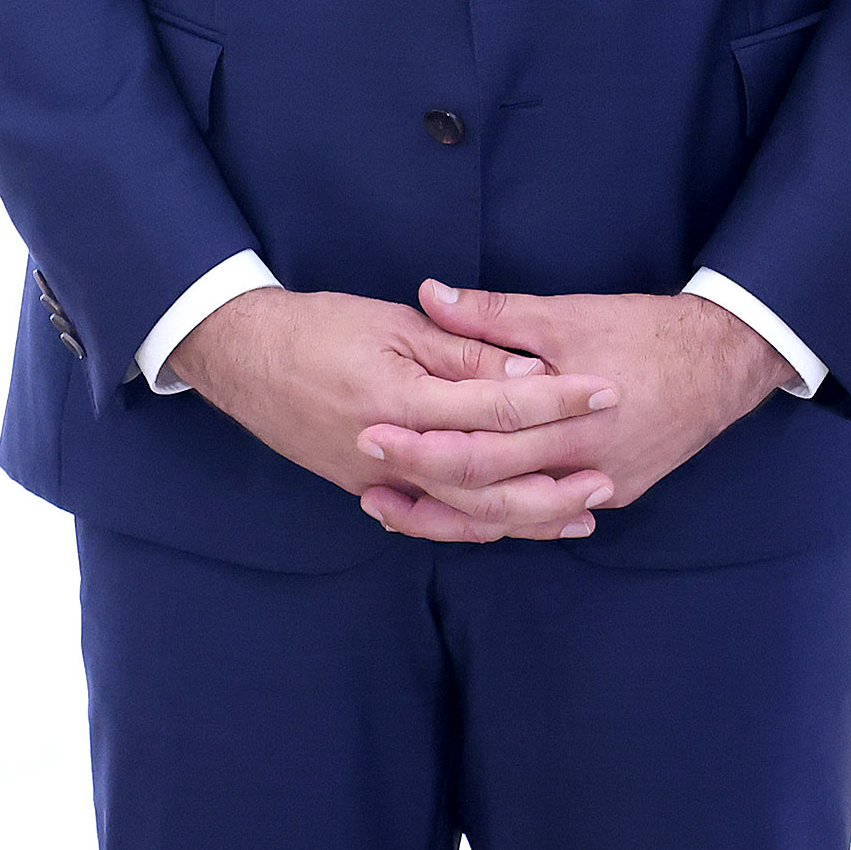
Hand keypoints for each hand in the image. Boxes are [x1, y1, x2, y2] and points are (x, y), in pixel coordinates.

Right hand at [169, 286, 622, 529]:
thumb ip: (463, 351)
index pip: (498, 406)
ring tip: (580, 513)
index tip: (606, 391)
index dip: (557, 400)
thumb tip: (527, 374)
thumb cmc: (320, 327)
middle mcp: (389, 451)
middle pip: (486, 480)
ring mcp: (375, 479)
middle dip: (552, 481)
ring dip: (525, 517)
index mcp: (401, 399)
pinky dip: (477, 526)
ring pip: (462, 513)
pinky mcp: (366, 489)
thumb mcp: (396, 323)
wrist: (243, 356)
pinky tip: (516, 525)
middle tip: (607, 477)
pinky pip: (430, 519)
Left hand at [355, 280, 796, 543]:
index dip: (421, 446)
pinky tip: (460, 511)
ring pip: (513, 521)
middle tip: (369, 473)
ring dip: (452, 518)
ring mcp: (602, 488)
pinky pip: (545, 516)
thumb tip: (432, 295)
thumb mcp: (569, 313)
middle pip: (486, 496)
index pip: (478, 450)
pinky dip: (500, 516)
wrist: (725, 361)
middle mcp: (584, 469)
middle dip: (423, 489)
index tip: (371, 434)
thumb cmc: (646, 331)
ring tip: (397, 509)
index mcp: (570, 423)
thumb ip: (497, 314)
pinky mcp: (616, 492)